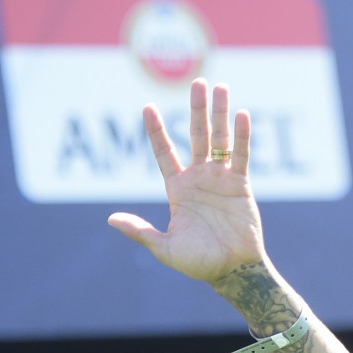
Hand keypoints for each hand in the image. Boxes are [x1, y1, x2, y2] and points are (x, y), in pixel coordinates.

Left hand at [108, 80, 264, 285]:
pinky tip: (241, 115)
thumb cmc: (198, 263)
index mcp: (178, 189)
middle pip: (196, 135)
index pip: (164, 152)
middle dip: (196, 109)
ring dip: (219, 113)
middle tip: (197, 81)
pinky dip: (242, 136)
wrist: (232, 271)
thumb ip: (140, 232)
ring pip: (219, 138)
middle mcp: (199, 178)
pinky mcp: (241, 184)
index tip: (147, 107)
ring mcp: (220, 178)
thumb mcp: (164, 248)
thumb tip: (111, 219)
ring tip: (220, 86)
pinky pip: (241, 156)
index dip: (156, 130)